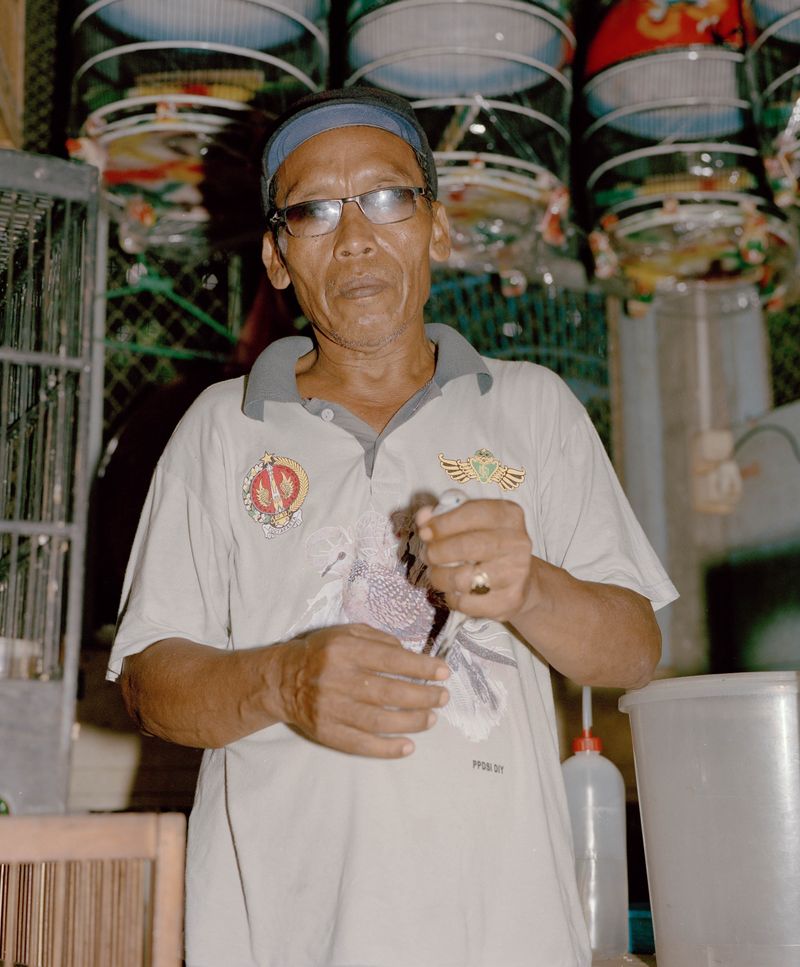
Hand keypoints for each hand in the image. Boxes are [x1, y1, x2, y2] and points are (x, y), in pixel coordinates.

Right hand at [277, 623, 449, 757]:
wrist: (283, 680)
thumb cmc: (322, 653)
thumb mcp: (346, 633)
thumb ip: (379, 640)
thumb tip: (410, 655)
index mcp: (344, 650)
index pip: (391, 660)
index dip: (421, 667)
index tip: (443, 672)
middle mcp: (337, 679)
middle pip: (389, 692)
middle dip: (423, 696)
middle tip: (443, 697)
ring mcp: (331, 708)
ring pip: (379, 720)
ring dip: (412, 721)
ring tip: (431, 718)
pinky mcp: (326, 732)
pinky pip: (361, 744)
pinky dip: (387, 748)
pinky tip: (408, 746)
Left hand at [416, 498, 533, 622]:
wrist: (520, 580)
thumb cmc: (487, 545)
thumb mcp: (471, 523)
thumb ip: (444, 516)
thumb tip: (423, 517)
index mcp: (508, 515)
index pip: (471, 513)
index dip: (442, 523)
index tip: (424, 532)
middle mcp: (517, 542)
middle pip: (466, 546)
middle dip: (437, 552)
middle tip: (426, 555)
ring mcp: (516, 572)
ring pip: (463, 579)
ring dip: (439, 577)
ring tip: (436, 573)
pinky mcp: (510, 599)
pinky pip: (467, 603)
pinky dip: (452, 598)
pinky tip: (454, 591)